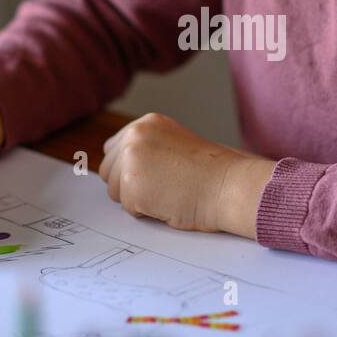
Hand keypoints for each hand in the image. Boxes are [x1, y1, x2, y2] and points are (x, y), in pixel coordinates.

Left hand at [97, 112, 274, 237]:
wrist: (229, 185)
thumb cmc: (211, 173)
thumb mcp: (174, 145)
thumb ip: (146, 150)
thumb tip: (117, 169)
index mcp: (146, 124)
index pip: (113, 149)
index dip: (129, 169)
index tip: (150, 176)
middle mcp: (134, 136)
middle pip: (108, 171)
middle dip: (128, 185)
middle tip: (161, 187)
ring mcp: (131, 159)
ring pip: (114, 191)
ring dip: (137, 199)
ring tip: (168, 193)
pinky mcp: (132, 185)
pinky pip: (128, 208)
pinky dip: (146, 212)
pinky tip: (169, 202)